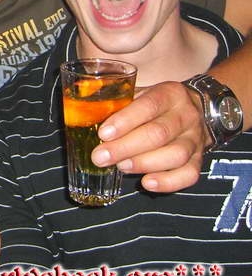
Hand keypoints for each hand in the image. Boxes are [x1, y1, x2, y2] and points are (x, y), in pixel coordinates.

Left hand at [92, 81, 208, 191]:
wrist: (197, 109)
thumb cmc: (155, 104)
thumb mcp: (139, 93)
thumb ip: (115, 99)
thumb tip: (76, 105)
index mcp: (169, 93)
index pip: (149, 105)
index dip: (125, 121)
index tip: (103, 133)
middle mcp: (186, 115)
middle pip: (159, 134)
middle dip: (126, 147)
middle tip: (100, 157)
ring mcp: (195, 139)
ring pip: (175, 155)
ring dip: (144, 163)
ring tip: (121, 167)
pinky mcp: (199, 160)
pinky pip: (189, 175)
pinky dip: (168, 182)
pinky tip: (147, 183)